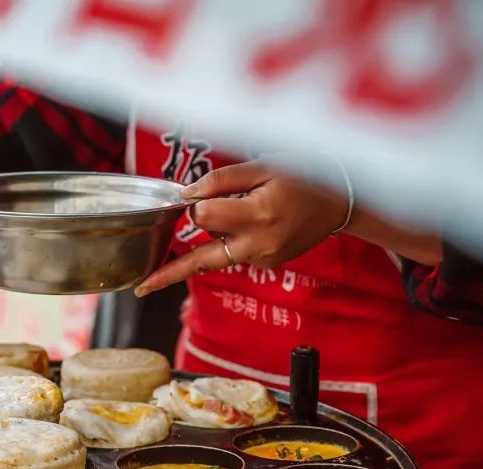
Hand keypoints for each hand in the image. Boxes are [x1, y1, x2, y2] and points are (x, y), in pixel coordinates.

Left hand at [134, 159, 347, 295]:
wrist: (343, 200)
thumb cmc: (304, 175)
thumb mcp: (263, 165)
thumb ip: (221, 180)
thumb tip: (186, 196)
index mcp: (257, 216)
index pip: (203, 217)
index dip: (195, 204)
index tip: (195, 196)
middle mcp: (258, 245)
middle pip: (199, 261)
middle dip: (169, 272)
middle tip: (140, 289)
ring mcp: (262, 259)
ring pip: (214, 257)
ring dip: (202, 248)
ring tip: (167, 269)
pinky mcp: (265, 265)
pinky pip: (232, 256)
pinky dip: (224, 244)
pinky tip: (239, 229)